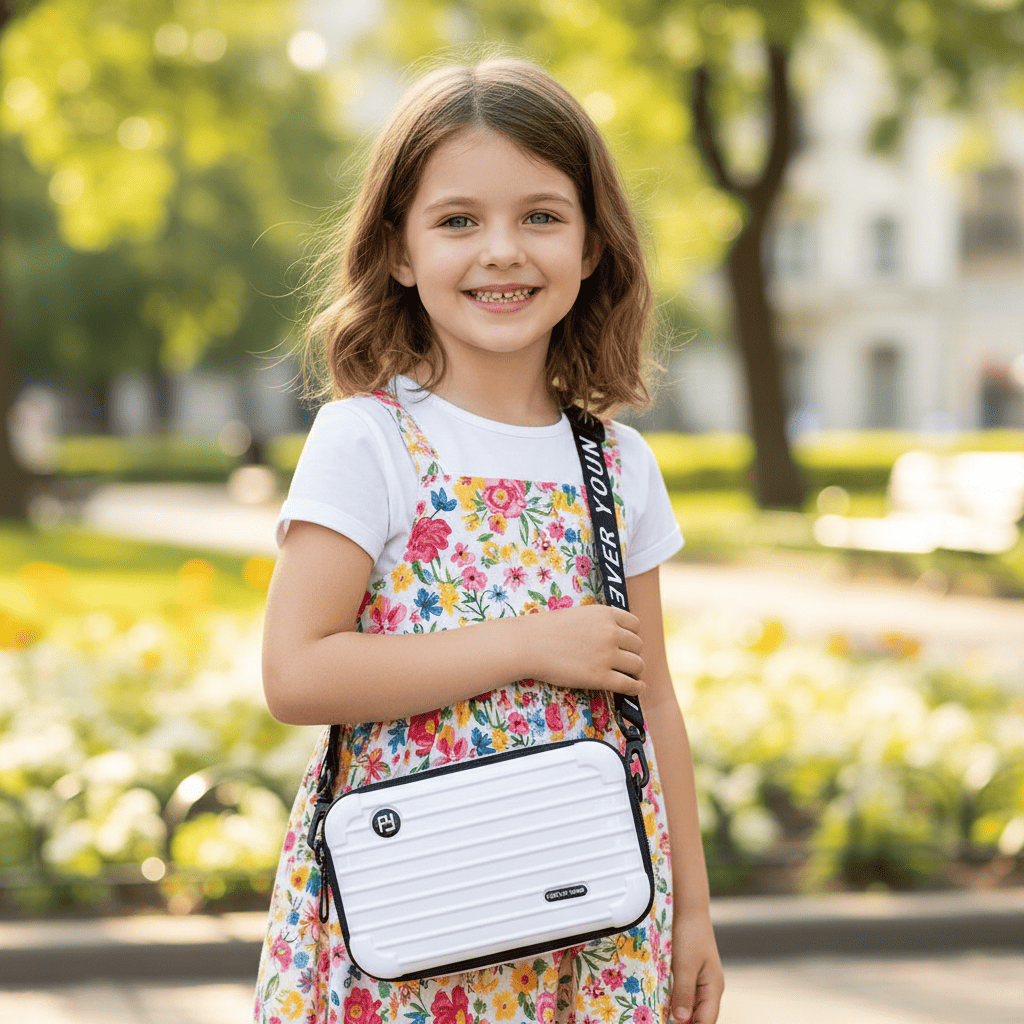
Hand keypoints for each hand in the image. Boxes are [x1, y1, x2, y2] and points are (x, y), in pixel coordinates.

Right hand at [525, 604, 644, 695]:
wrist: (529, 644)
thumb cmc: (547, 630)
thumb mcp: (579, 615)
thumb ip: (599, 623)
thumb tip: (615, 637)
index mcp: (605, 614)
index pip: (635, 625)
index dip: (633, 637)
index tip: (628, 645)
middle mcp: (611, 632)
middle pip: (637, 646)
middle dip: (633, 654)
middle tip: (625, 663)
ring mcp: (607, 655)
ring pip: (637, 665)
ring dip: (635, 672)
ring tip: (630, 676)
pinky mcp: (601, 677)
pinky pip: (629, 685)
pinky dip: (637, 688)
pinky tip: (637, 689)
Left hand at [668, 909, 723, 1023]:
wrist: (688, 910)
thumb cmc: (689, 934)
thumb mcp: (685, 965)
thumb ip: (684, 992)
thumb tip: (681, 1020)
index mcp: (713, 988)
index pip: (706, 1021)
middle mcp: (710, 988)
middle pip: (699, 1017)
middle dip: (683, 1022)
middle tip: (661, 1020)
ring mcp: (701, 981)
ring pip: (691, 1007)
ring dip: (678, 1013)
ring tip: (660, 1015)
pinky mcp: (690, 974)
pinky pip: (685, 995)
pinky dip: (675, 1001)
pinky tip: (662, 1003)